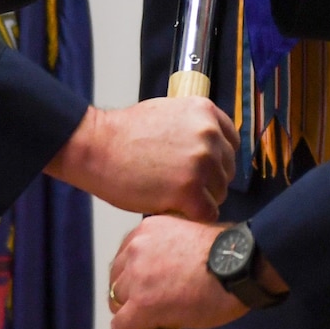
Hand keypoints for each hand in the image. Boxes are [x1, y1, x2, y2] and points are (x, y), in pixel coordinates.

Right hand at [45, 100, 233, 221]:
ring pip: (219, 193)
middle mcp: (208, 134)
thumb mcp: (169, 113)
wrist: (97, 147)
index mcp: (205, 112)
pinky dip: (193, 216)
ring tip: (173, 195)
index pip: (231, 142)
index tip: (204, 170)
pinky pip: (207, 212)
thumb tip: (214, 147)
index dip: (218, 160)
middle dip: (208, 181)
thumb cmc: (125, 134)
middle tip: (182, 185)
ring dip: (200, 199)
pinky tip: (174, 208)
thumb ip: (195, 127)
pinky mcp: (190, 189)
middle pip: (227, 170)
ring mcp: (201, 162)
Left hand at [107, 215, 250, 328]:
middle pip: (118, 280)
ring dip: (132, 313)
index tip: (147, 289)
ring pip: (117, 303)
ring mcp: (136, 277)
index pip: (125, 258)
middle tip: (152, 307)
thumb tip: (170, 269)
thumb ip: (171, 248)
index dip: (134, 278)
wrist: (241, 267)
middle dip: (131, 295)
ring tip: (153, 322)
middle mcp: (136, 249)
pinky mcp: (141, 305)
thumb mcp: (192, 233)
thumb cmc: (229, 253)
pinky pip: (121, 326)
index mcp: (148, 230)